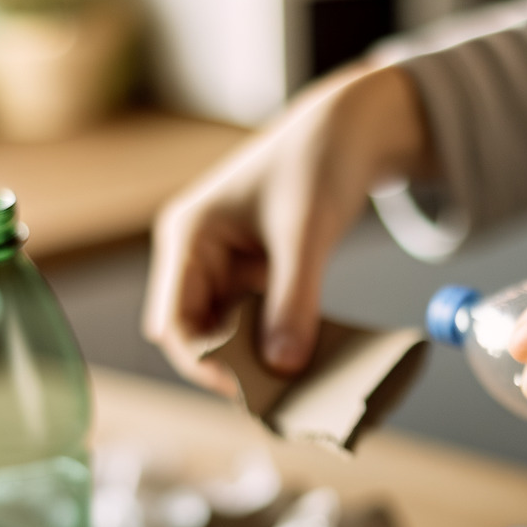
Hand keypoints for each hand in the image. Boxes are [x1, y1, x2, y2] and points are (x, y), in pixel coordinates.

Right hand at [143, 65, 432, 395]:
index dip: (205, 364)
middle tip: (280, 399)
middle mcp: (195, 255)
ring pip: (230, 333)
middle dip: (234, 367)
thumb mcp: (306, 233)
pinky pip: (257, 321)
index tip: (252, 390)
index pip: (176, 322)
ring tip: (300, 384)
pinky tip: (309, 358)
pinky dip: (279, 341)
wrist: (351, 128)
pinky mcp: (253, 274)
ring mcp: (224, 267)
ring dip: (260, 358)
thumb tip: (283, 367)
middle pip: (199, 334)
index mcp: (187, 236)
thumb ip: (294, 301)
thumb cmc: (317, 162)